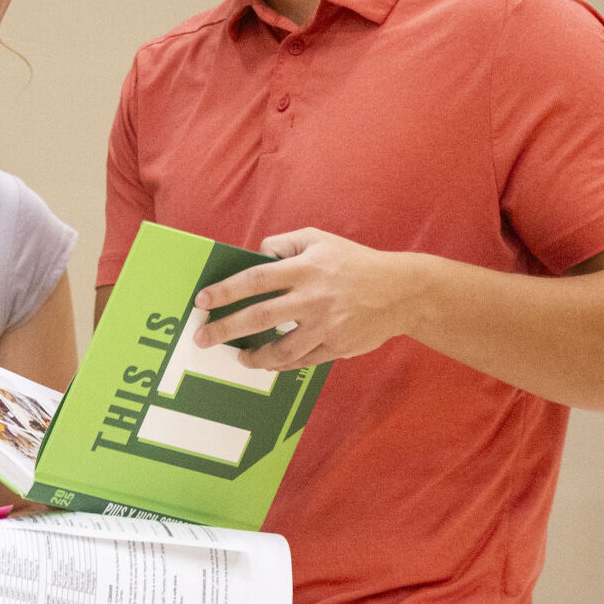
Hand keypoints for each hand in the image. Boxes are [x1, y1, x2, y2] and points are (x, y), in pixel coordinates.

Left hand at [193, 227, 412, 369]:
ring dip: (254, 356)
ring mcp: (326, 326)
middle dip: (226, 329)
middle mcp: (313, 298)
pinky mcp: (337, 347)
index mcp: (305, 269)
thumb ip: (283, 244)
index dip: (226, 291)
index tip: (202, 300)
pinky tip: (269, 362)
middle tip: (202, 338)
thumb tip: (255, 257)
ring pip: (281, 349)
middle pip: (260, 317)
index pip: (255, 280)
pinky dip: (282, 364)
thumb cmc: (353, 261)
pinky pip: (303, 361)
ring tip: (239, 357)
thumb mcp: (319, 239)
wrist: (401, 291)